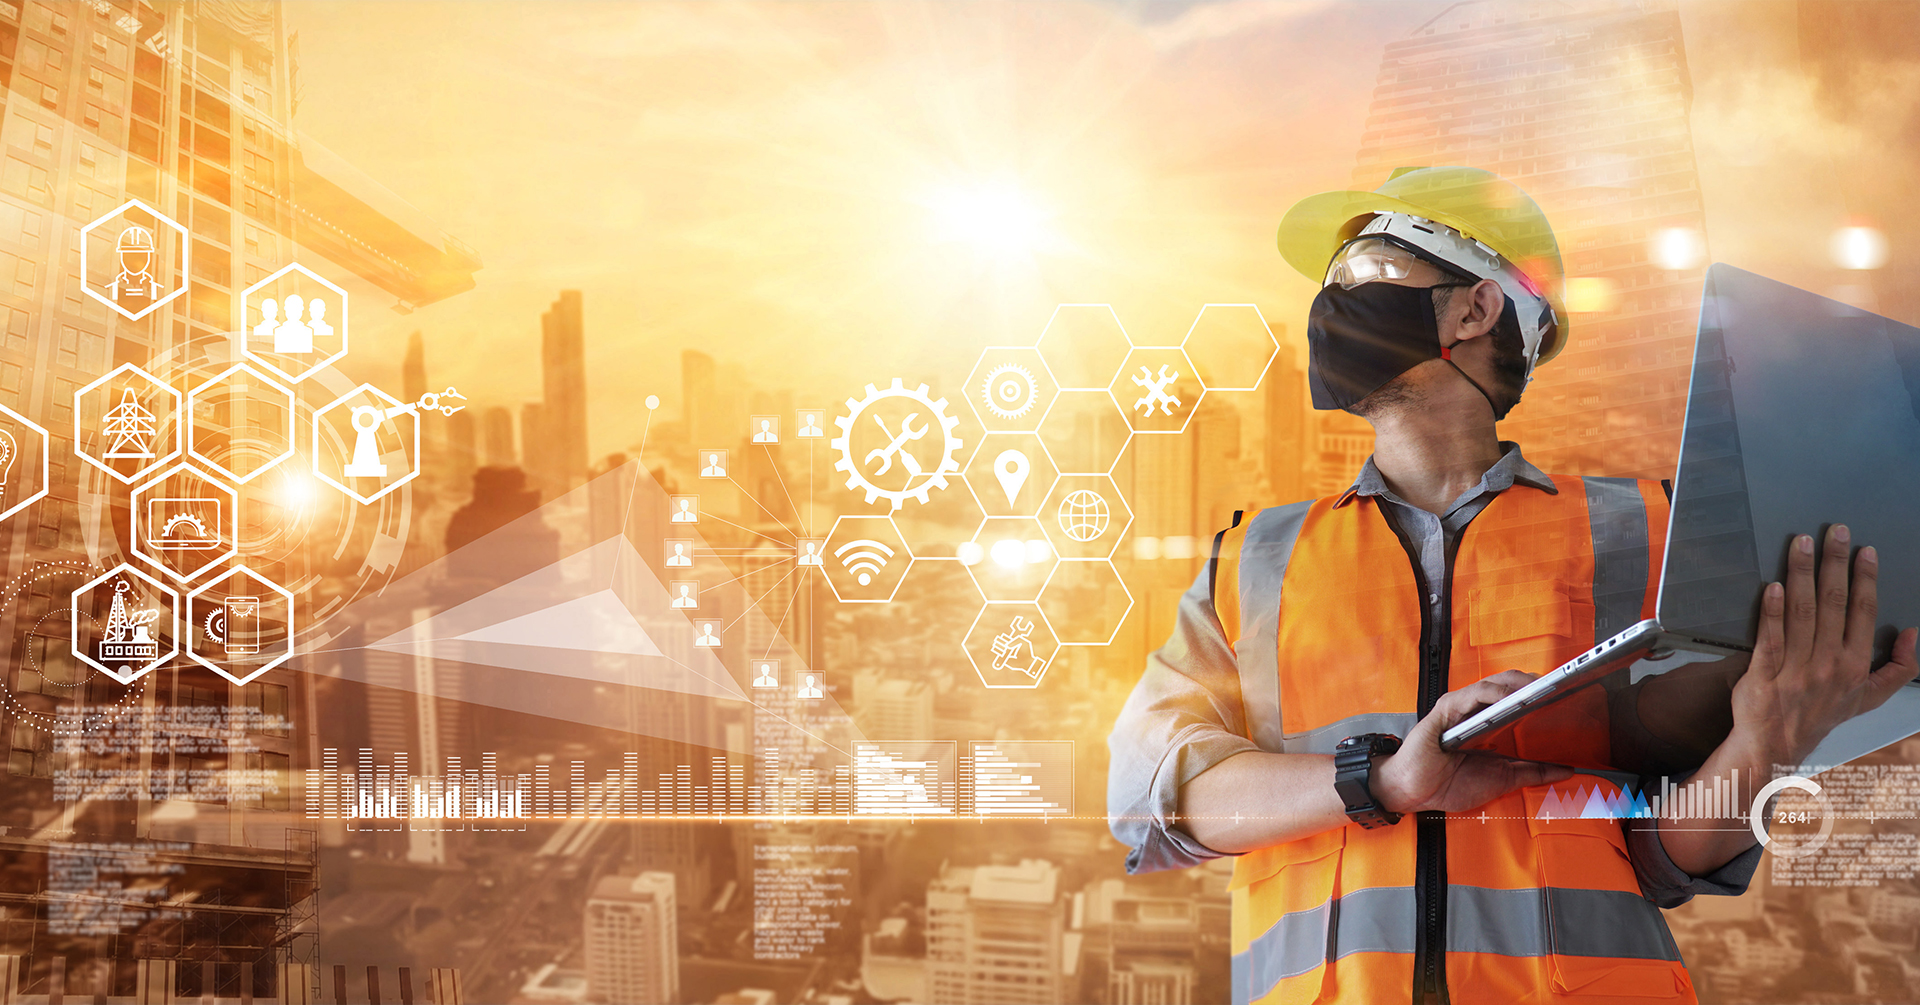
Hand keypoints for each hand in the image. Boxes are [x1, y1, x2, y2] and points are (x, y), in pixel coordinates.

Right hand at [1373, 669, 1574, 814]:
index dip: (1542, 695)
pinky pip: (1472, 694)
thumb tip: (1566, 769)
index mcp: (1489, 724)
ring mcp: (1460, 707)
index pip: (1519, 701)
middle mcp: (1475, 711)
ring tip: (1541, 688)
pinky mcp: (1446, 708)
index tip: (1568, 697)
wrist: (1413, 792)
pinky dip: (1493, 692)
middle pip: (1509, 685)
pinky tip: (1509, 696)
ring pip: (1494, 684)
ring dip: (1519, 684)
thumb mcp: (1502, 779)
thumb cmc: (1447, 784)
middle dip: (1535, 683)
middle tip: (1561, 688)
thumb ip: (1533, 773)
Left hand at [1732, 525, 1918, 765]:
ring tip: (1801, 543)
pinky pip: (1770, 637)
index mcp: (1854, 665)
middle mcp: (1828, 663)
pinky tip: (1773, 586)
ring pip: (1801, 613)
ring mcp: (1795, 668)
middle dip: (1835, 563)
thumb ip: (1898, 668)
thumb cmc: (1822, 714)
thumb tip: (1915, 635)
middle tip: (1835, 531)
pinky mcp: (1763, 673)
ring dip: (1802, 574)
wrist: (1777, 744)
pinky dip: (1771, 611)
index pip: (1863, 612)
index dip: (1865, 579)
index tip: (1864, 550)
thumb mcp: (1870, 697)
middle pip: (1833, 603)